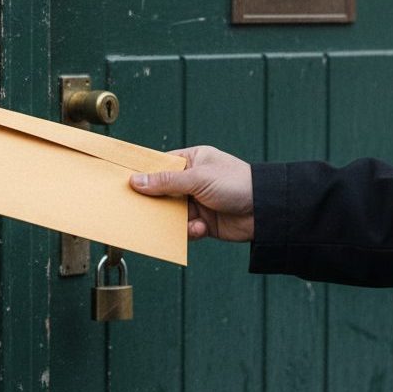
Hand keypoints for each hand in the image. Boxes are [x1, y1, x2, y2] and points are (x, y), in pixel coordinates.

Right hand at [129, 146, 253, 241]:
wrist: (266, 211)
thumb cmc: (237, 183)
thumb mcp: (198, 178)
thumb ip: (166, 181)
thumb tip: (136, 181)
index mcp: (193, 160)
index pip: (161, 165)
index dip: (144, 174)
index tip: (126, 182)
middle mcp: (193, 180)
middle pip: (163, 191)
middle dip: (155, 202)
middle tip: (141, 209)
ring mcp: (198, 202)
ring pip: (172, 213)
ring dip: (174, 220)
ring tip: (180, 222)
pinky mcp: (204, 222)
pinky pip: (185, 228)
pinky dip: (189, 231)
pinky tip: (200, 228)